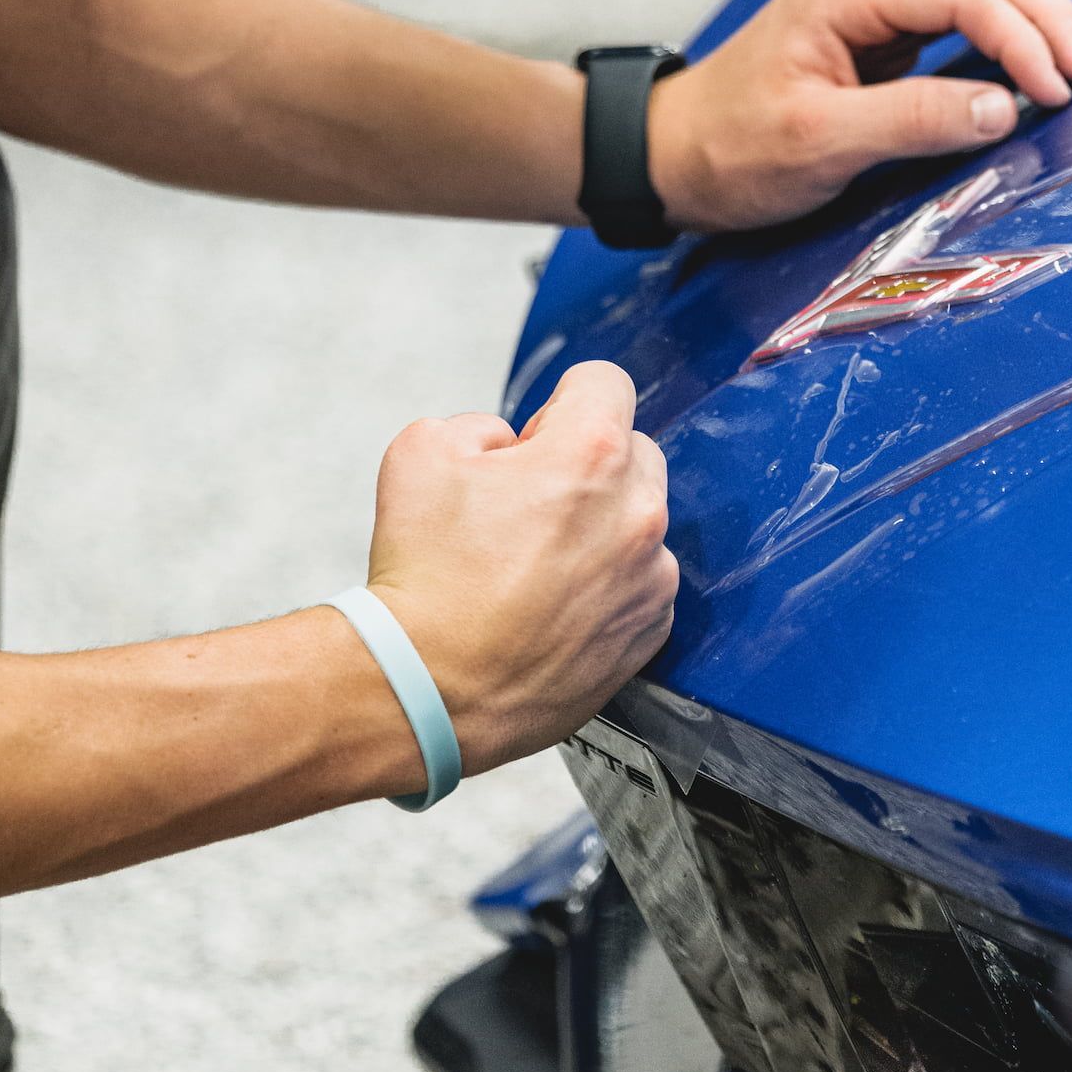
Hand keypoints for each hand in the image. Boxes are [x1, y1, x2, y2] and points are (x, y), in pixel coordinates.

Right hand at [362, 360, 673, 775]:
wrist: (426, 689)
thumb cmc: (424, 576)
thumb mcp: (422, 450)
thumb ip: (479, 423)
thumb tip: (510, 444)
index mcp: (590, 454)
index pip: (606, 382)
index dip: (560, 400)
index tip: (535, 435)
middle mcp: (637, 513)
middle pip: (632, 450)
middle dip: (585, 462)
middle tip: (525, 503)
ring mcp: (649, 579)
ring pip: (638, 521)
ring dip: (601, 526)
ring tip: (535, 564)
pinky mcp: (648, 634)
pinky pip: (641, 584)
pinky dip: (608, 586)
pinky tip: (552, 606)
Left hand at [645, 0, 1071, 235]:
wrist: (667, 156)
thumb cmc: (728, 152)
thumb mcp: (818, 145)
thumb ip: (912, 121)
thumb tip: (1002, 110)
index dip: (1023, 37)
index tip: (1059, 91)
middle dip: (1044, 14)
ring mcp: (867, 6)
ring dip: (1031, 18)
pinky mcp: (873, 36)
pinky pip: (955, 16)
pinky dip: (1003, 36)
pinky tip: (1032, 67)